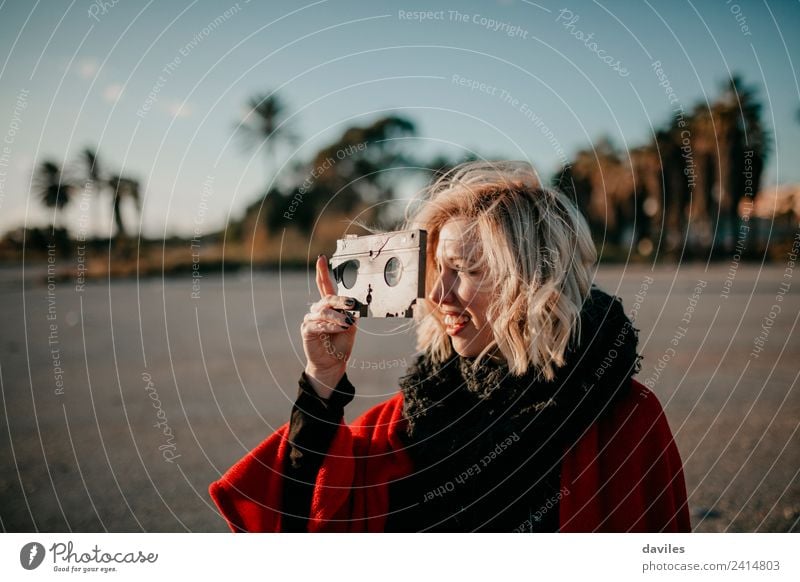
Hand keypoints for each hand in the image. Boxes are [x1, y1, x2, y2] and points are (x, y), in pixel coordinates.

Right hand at [300, 255, 357, 398]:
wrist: (333, 362)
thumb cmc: (341, 343)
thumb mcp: (350, 326)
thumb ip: (350, 314)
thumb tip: (352, 307)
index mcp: (329, 305)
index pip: (324, 285)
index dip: (322, 272)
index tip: (322, 258)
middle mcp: (318, 309)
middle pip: (327, 298)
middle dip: (340, 300)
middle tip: (351, 305)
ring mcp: (311, 319)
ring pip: (323, 311)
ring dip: (337, 316)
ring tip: (347, 323)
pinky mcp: (307, 330)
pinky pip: (318, 324)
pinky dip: (330, 326)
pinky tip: (338, 328)